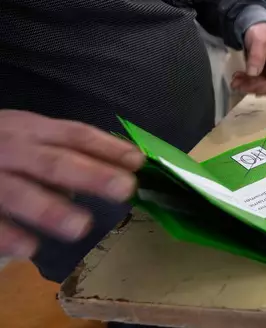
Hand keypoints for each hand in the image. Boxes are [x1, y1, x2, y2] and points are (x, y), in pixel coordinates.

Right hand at [0, 110, 144, 258]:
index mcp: (31, 130)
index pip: (76, 135)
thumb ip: (61, 151)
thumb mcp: (26, 135)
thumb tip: (108, 172)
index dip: (108, 148)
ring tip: (81, 227)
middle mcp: (11, 148)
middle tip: (124, 189)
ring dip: (50, 209)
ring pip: (18, 192)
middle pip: (54, 162)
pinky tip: (28, 248)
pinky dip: (6, 234)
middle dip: (90, 175)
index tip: (139, 162)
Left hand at [232, 23, 265, 95]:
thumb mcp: (258, 41)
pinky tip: (238, 79)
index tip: (251, 88)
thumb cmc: (260, 32)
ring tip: (235, 82)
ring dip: (249, 86)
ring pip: (264, 85)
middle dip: (254, 87)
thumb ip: (256, 57)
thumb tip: (253, 74)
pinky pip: (259, 82)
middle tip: (237, 85)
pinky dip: (248, 83)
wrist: (256, 26)